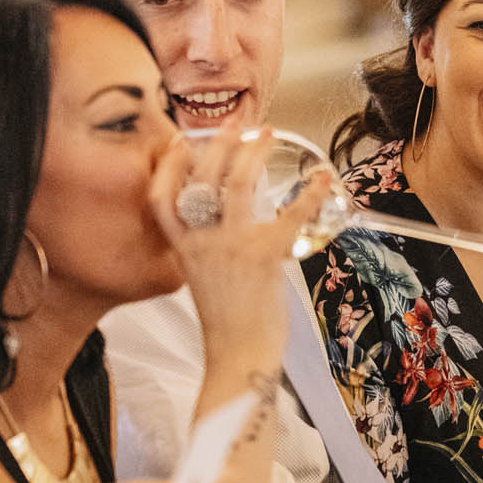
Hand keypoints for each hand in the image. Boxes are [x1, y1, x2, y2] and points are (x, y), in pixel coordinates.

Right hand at [147, 124, 330, 375]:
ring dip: (253, 153)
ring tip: (266, 134)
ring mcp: (229, 248)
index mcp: (183, 250)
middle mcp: (200, 243)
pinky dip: (308, 194)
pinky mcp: (261, 257)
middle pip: (201, 179)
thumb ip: (212, 249)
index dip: (168, 166)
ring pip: (234, 184)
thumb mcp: (207, 279)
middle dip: (219, 145)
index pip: (161, 199)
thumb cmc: (229, 323)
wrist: (238, 357)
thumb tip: (235, 224)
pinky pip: (288, 216)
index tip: (182, 141)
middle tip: (236, 124)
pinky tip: (322, 178)